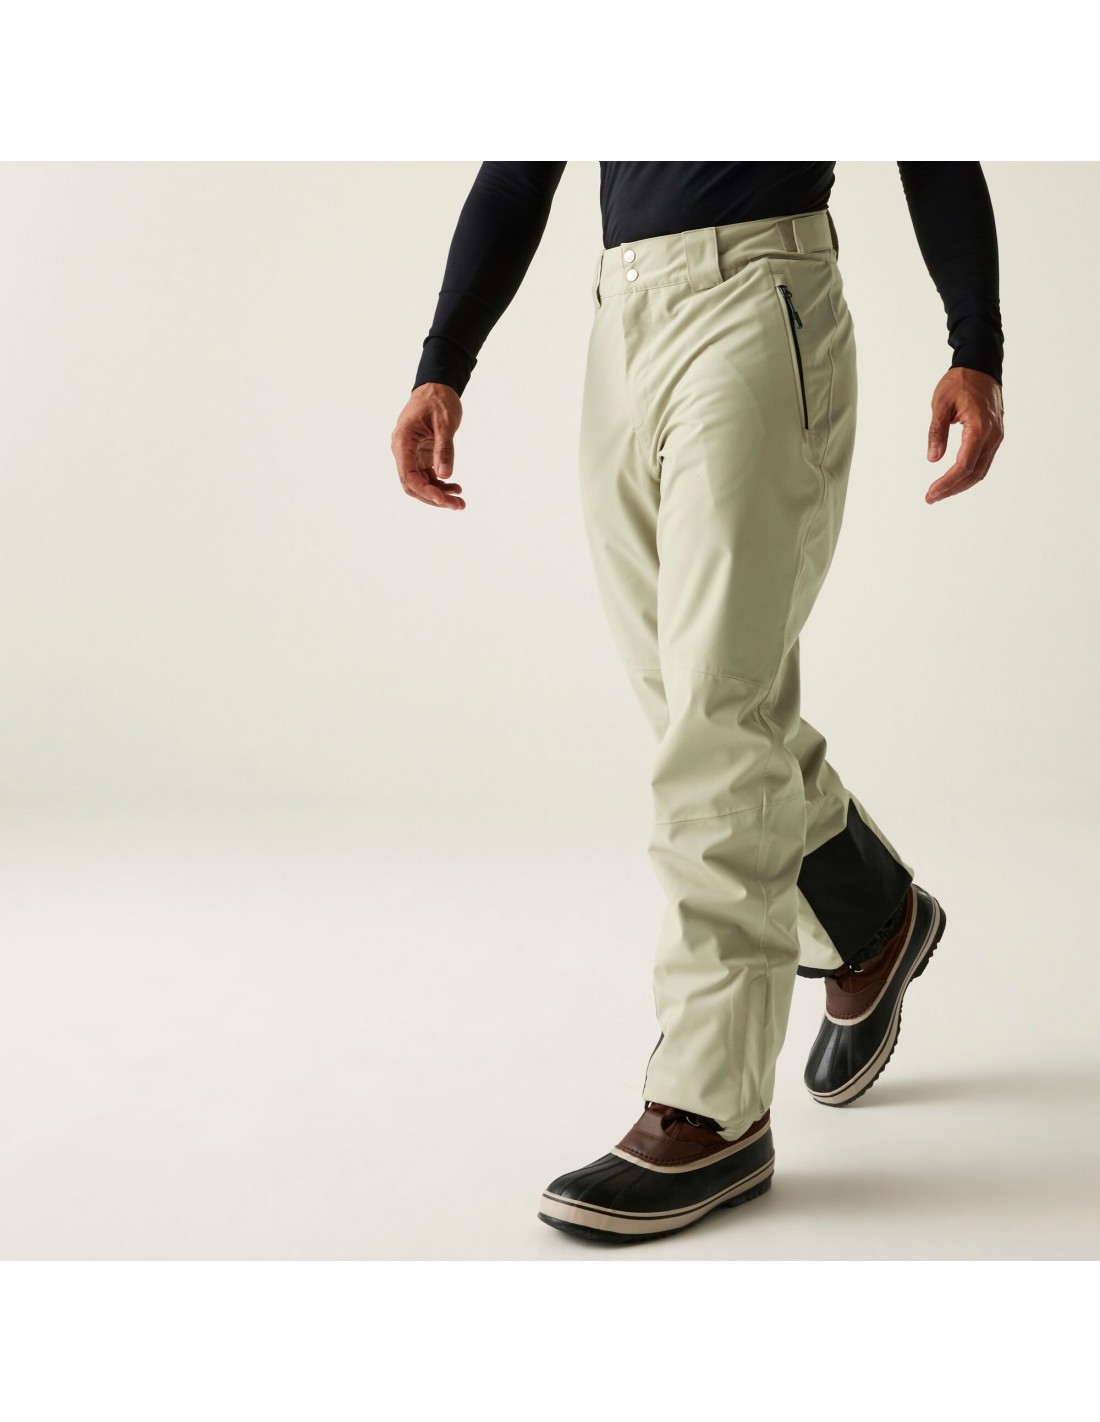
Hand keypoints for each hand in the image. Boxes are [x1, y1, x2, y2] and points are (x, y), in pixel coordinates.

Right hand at [391, 382, 465, 509]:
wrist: (436, 388)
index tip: (442, 499)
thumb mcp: (445, 423)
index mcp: (403, 441)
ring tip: (460, 502)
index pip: (408, 474)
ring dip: (439, 495)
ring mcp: (411, 455)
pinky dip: (441, 484)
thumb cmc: (438, 401)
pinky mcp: (421, 456)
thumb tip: (445, 475)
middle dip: (434, 498)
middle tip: (458, 505)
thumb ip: (444, 448)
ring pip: (421, 483)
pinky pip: (428, 476)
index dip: (424, 490)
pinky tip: (456, 488)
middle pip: (413, 484)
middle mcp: (403, 451)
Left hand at [925, 368, 1003, 503]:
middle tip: (931, 498)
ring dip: (961, 484)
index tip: (931, 493)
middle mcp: (993, 435)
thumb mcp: (941, 404)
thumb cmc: (960, 382)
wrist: (981, 366)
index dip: (947, 482)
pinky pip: (983, 461)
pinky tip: (954, 479)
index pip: (964, 465)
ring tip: (939, 492)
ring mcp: (996, 436)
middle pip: (974, 473)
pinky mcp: (995, 436)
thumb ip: (936, 432)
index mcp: (979, 427)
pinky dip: (968, 474)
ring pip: (981, 470)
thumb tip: (933, 459)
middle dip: (952, 488)